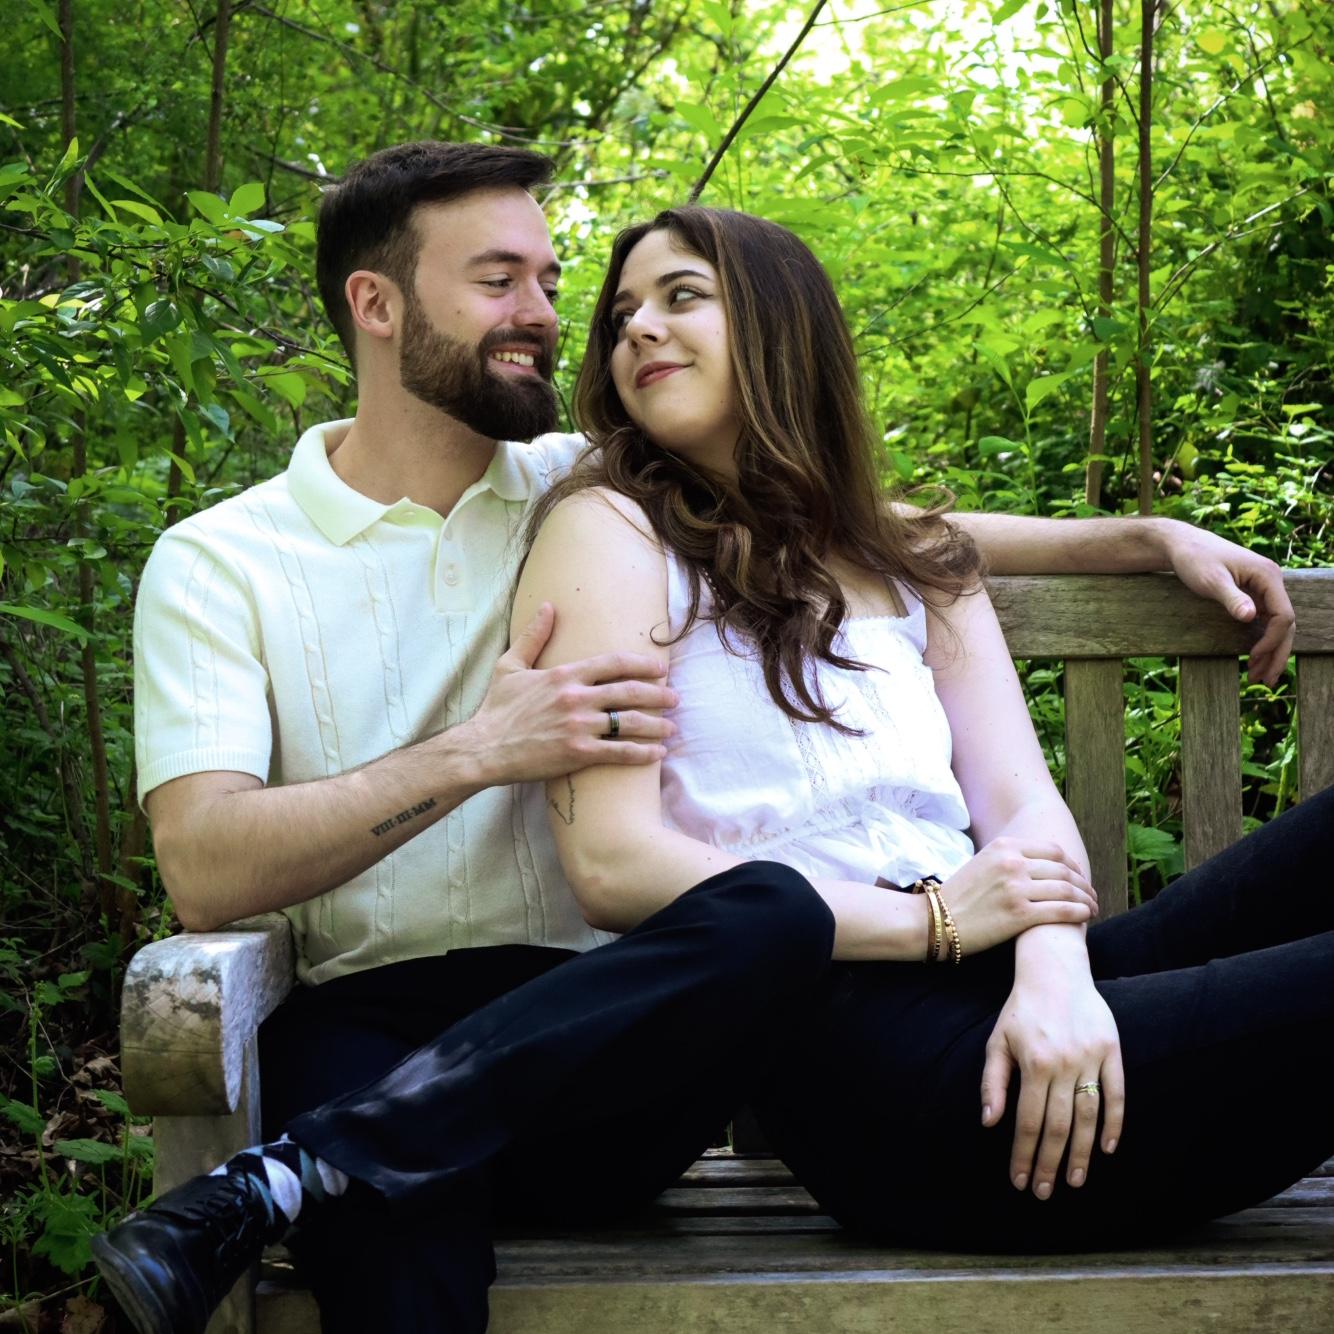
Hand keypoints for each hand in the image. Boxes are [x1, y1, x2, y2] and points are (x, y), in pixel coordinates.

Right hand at [467, 603, 677, 784]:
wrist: (483, 748)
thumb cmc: (497, 709)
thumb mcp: (511, 666)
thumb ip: (533, 636)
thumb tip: (548, 606)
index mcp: (564, 675)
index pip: (613, 662)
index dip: (642, 664)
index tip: (660, 668)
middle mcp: (576, 698)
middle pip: (629, 691)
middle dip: (658, 694)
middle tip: (676, 698)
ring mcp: (579, 726)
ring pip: (630, 723)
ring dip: (657, 725)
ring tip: (672, 727)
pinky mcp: (578, 754)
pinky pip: (619, 752)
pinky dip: (643, 753)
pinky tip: (657, 753)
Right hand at [937, 838, 1097, 955]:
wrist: (933, 920)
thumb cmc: (959, 896)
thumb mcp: (983, 863)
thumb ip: (1010, 859)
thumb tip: (1041, 866)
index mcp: (1004, 846)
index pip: (1053, 850)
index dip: (1073, 864)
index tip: (1079, 876)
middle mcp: (1012, 863)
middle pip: (1064, 870)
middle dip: (1084, 883)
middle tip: (1092, 895)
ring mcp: (1016, 888)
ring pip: (1066, 890)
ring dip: (1086, 899)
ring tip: (1092, 908)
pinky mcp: (1019, 914)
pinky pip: (1061, 911)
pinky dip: (1078, 913)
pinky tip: (1085, 917)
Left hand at [981, 973, 1124, 1198]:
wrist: (1055, 971)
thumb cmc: (1021, 1010)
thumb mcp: (997, 1042)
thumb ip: (993, 1082)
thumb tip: (989, 1123)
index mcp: (1033, 1064)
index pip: (1027, 1122)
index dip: (1022, 1154)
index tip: (1018, 1181)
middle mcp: (1063, 1064)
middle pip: (1058, 1126)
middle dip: (1049, 1163)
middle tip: (1044, 1192)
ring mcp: (1090, 1058)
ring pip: (1089, 1117)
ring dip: (1082, 1154)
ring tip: (1075, 1181)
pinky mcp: (1112, 1051)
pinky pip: (1117, 1094)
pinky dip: (1115, 1123)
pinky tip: (1107, 1148)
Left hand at [1158, 520, 1294, 685]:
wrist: (1182, 545)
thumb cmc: (1195, 559)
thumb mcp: (1211, 580)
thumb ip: (1231, 598)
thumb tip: (1250, 617)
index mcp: (1268, 576)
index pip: (1283, 615)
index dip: (1272, 640)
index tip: (1253, 658)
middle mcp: (1272, 581)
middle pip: (1286, 624)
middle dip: (1276, 653)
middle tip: (1264, 681)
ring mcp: (1264, 588)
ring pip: (1277, 625)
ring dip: (1270, 651)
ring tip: (1258, 677)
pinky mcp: (1254, 594)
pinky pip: (1265, 621)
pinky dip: (1262, 640)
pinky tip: (1253, 658)